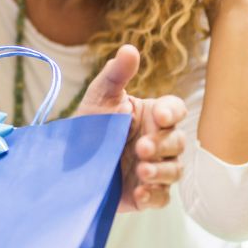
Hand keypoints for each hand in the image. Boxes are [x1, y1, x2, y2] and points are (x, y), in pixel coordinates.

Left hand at [75, 45, 186, 211]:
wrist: (69, 162)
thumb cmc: (90, 124)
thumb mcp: (99, 97)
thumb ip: (115, 74)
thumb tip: (129, 49)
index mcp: (153, 115)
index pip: (175, 110)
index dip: (172, 112)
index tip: (159, 116)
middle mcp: (159, 141)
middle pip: (177, 142)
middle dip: (162, 145)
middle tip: (141, 147)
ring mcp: (156, 168)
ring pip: (175, 170)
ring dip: (161, 172)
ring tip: (141, 171)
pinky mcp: (147, 193)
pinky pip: (162, 198)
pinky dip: (155, 196)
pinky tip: (141, 193)